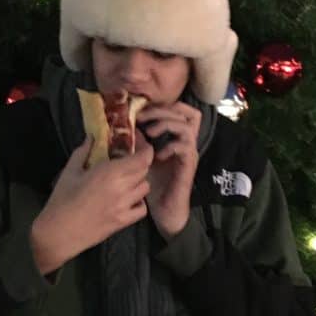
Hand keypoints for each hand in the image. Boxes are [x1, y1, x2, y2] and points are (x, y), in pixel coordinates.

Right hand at [30, 136, 153, 274]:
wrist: (58, 233)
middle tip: (127, 159)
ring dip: (138, 180)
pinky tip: (127, 199)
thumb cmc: (61, 200)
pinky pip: (142, 208)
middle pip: (144, 170)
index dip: (145, 149)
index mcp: (109, 173)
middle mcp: (122, 188)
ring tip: (126, 179)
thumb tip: (92, 136)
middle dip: (139, 162)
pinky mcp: (123, 222)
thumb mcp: (70, 172)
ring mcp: (124, 206)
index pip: (142, 158)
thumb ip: (83, 151)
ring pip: (145, 188)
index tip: (138, 144)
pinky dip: (138, 201)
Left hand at [135, 101, 200, 236]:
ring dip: (166, 124)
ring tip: (149, 133)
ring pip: (186, 126)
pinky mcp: (188, 165)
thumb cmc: (154, 186)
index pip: (181, 109)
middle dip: (160, 110)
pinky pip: (185, 147)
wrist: (165, 211)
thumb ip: (137, 143)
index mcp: (175, 137)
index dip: (164, 104)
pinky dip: (170, 146)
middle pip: (183, 112)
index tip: (142, 109)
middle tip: (141, 117)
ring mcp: (188, 153)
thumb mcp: (141, 159)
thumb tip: (126, 126)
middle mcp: (185, 142)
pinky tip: (157, 155)